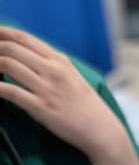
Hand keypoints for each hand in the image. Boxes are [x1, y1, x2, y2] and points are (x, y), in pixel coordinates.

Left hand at [0, 26, 126, 161]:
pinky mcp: (42, 108)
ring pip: (7, 65)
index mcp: (59, 60)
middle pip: (11, 48)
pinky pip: (11, 92)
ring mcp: (47, 89)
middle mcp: (53, 70)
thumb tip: (26, 56)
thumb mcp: (72, 76)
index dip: (1, 33)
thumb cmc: (86, 106)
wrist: (102, 131)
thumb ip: (50, 64)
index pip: (23, 38)